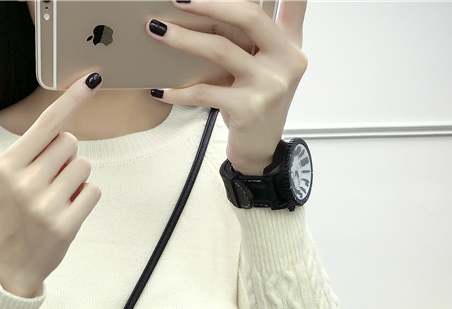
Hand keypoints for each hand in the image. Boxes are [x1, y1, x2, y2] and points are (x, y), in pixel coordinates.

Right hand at [0, 73, 102, 297]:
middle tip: (50, 183)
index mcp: (8, 165)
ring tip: (58, 200)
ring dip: (78, 179)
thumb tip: (68, 127)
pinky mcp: (64, 225)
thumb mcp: (10, 179)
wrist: (9, 264)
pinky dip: (85, 199)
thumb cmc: (14, 215)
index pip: (46, 123)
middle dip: (67, 158)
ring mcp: (44, 205)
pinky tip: (68, 212)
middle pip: (70, 143)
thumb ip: (33, 153)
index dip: (70, 100)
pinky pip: (93, 191)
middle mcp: (24, 182)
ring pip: (84, 166)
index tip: (91, 80)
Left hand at [146, 0, 307, 174]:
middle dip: (210, 3)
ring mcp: (269, 84)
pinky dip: (178, 91)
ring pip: (221, 50)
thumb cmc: (255, 105)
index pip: (294, 1)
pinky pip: (205, 92)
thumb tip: (208, 9)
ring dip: (184, 39)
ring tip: (157, 31)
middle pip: (248, 16)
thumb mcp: (262, 67)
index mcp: (290, 43)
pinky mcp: (249, 108)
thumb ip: (253, 38)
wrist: (260, 151)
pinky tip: (159, 89)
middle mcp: (286, 59)